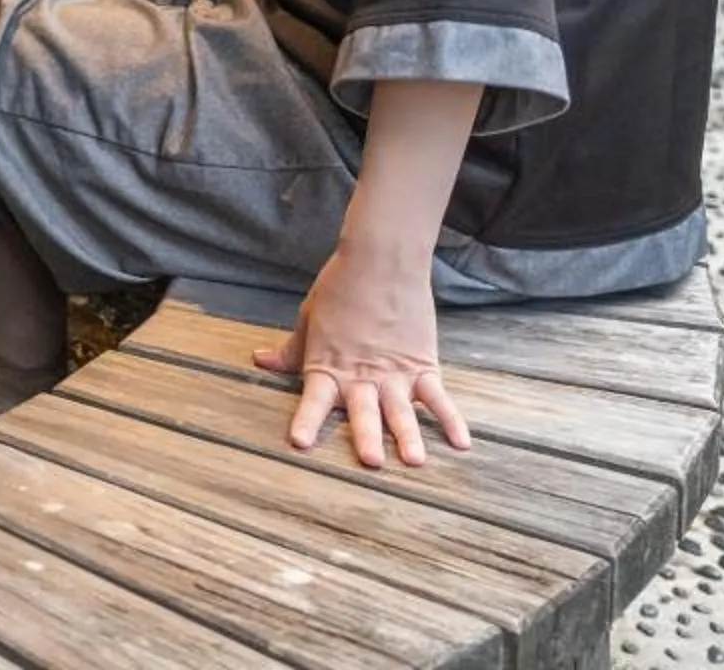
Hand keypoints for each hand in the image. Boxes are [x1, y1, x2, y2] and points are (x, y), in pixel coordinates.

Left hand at [256, 240, 472, 469]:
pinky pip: (439, 397)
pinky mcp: (423, 365)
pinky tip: (462, 443)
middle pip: (363, 411)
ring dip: (408, 436)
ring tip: (414, 461)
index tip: (299, 443)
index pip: (314, 399)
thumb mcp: (308, 318)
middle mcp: (362, 375)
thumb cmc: (339, 287)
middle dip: (366, 437)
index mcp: (329, 365)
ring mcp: (395, 373)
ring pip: (402, 411)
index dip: (306, 420)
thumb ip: (292, 349)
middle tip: (370, 462)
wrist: (381, 261)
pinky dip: (451, 420)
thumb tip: (261, 360)